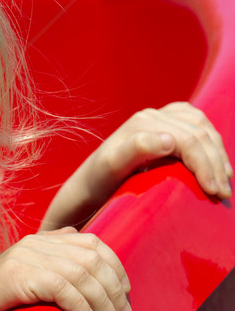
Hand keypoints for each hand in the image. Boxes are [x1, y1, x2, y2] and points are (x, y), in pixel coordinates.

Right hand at [0, 228, 130, 310]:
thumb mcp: (36, 286)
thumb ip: (59, 269)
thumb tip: (91, 256)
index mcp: (41, 241)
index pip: (92, 243)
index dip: (115, 267)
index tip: (126, 296)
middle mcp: (33, 243)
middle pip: (91, 257)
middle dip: (113, 289)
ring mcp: (22, 256)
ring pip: (80, 272)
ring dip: (103, 301)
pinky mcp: (14, 274)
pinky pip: (60, 285)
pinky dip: (80, 304)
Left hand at [42, 102, 231, 230]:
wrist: (89, 184)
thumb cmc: (98, 182)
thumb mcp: (110, 168)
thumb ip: (135, 150)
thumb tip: (168, 140)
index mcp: (142, 123)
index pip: (187, 139)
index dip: (205, 164)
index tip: (213, 192)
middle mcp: (152, 115)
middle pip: (199, 133)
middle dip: (216, 164)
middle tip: (223, 194)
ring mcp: (160, 117)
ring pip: (203, 128)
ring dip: (218, 154)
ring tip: (224, 182)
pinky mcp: (167, 124)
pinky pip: (199, 126)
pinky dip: (212, 143)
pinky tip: (217, 163)